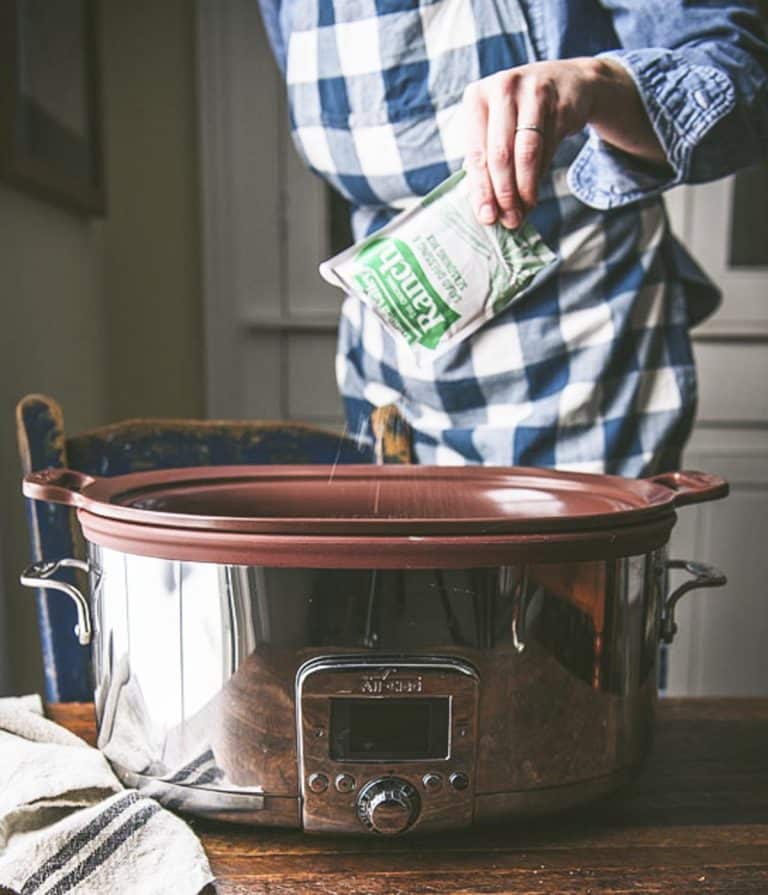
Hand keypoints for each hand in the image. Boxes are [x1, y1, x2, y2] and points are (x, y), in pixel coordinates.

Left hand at [462, 57, 666, 227]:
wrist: (567, 82)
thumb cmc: (519, 112)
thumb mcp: (495, 125)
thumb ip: (485, 158)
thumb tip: (484, 207)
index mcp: (476, 97)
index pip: (476, 151)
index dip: (481, 189)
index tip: (487, 217)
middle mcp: (503, 89)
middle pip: (501, 153)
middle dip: (504, 193)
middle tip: (509, 220)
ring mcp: (533, 92)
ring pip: (527, 152)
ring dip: (525, 188)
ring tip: (523, 211)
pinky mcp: (560, 102)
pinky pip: (548, 148)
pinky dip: (540, 176)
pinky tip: (534, 192)